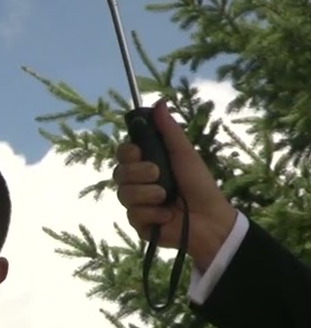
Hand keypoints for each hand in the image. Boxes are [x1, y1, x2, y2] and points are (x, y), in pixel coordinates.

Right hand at [112, 99, 238, 269]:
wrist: (210, 219)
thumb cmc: (200, 185)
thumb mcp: (184, 154)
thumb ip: (169, 131)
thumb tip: (159, 102)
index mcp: (147, 165)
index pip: (123, 154)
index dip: (127, 153)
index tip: (140, 152)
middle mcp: (138, 183)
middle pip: (118, 173)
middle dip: (139, 173)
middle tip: (158, 174)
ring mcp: (136, 204)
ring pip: (124, 194)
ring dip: (148, 194)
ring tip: (167, 198)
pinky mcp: (138, 224)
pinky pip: (133, 215)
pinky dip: (153, 214)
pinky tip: (166, 216)